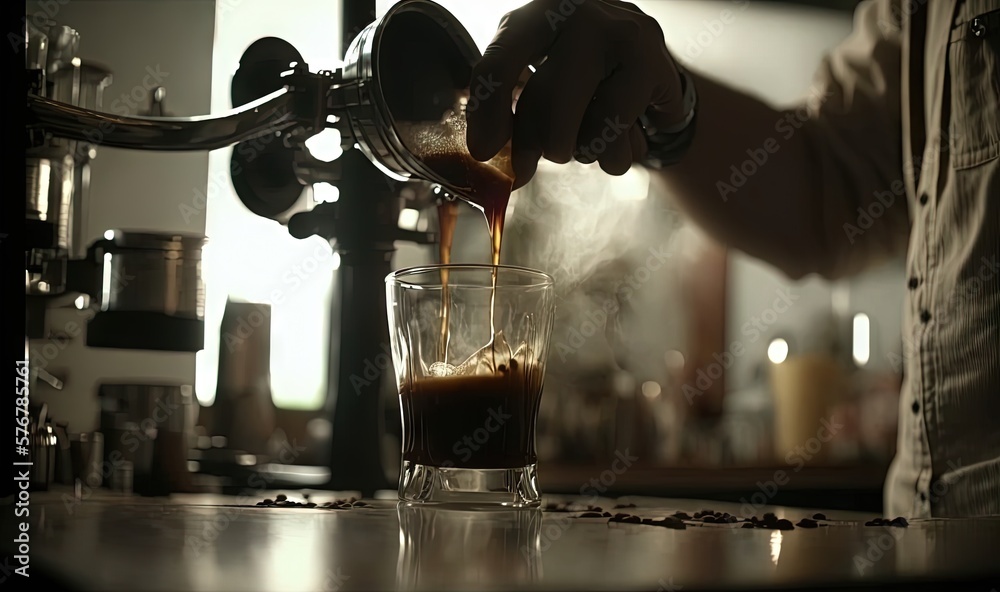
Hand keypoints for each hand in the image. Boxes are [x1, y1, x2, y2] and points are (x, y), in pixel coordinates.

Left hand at [466, 0, 684, 188]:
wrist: (640, 46)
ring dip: (584, 152)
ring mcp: (628, 38)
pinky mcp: (660, 68)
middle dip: (542, 143)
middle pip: (548, 102)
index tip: (483, 152)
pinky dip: (615, 154)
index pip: (501, 62)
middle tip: (549, 152)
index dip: (487, 113)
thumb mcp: (535, 68)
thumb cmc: (574, 60)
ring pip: (590, 131)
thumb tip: (497, 164)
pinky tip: (620, 133)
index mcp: (542, 12)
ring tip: (590, 133)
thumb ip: (512, 112)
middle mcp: (585, 16)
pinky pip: (626, 143)